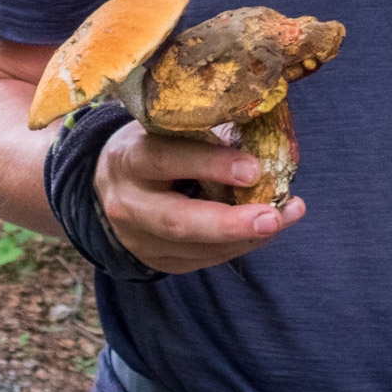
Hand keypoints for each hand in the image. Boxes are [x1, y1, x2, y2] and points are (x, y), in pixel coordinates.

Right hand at [93, 119, 306, 273]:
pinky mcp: (156, 261)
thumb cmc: (148, 147)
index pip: (166, 160)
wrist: (107, 185)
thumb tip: (263, 134)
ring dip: (246, 236)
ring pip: (196, 248)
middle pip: (178, 221)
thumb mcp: (163, 130)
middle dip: (229, 223)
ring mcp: (139, 239)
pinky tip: (264, 230)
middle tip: (272, 217)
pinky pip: (203, 259)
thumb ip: (202, 133)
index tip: (254, 168)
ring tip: (285, 217)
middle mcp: (129, 203)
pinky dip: (238, 245)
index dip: (210, 164)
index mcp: (128, 158)